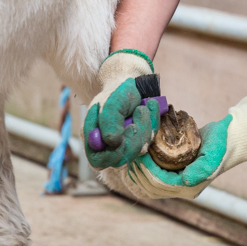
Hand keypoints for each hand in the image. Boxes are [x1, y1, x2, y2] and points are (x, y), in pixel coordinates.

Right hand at [83, 50, 159, 168]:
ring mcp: (127, 144)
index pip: (98, 162)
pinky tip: (150, 106)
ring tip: (142, 107)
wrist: (131, 83)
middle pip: (122, 160)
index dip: (110, 155)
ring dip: (144, 125)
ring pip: (139, 149)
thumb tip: (113, 142)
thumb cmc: (116, 92)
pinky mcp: (142, 140)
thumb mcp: (110, 103)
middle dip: (133, 138)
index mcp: (94, 139)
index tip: (120, 140)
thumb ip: (109, 122)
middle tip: (139, 113)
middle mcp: (109, 146)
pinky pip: (151, 138)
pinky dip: (153, 121)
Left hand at [117, 94, 246, 198]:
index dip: (145, 171)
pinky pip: (155, 179)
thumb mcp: (214, 152)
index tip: (137, 156)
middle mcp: (184, 189)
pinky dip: (144, 172)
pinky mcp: (177, 175)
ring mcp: (180, 183)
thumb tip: (185, 180)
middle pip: (152, 189)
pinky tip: (137, 160)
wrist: (230, 138)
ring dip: (138, 175)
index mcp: (191, 187)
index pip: (160, 183)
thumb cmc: (222, 142)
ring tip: (129, 160)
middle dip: (138, 174)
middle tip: (128, 157)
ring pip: (151, 187)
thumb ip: (202, 167)